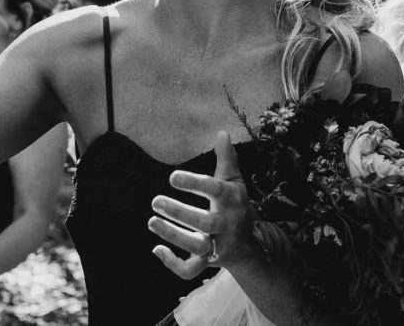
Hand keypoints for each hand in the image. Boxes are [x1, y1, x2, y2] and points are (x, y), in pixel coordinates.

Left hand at [149, 131, 254, 278]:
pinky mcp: (209, 262)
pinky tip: (156, 249)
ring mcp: (218, 244)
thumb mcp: (234, 181)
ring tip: (152, 221)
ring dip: (173, 236)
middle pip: (206, 222)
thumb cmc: (236, 204)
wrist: (251, 243)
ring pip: (197, 247)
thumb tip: (222, 132)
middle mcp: (227, 224)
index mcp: (232, 200)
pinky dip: (173, 264)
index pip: (215, 190)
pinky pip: (191, 270)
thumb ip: (227, 158)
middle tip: (156, 201)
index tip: (172, 177)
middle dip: (180, 213)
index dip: (195, 184)